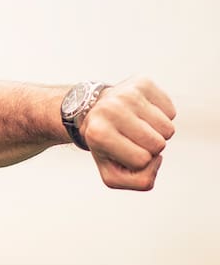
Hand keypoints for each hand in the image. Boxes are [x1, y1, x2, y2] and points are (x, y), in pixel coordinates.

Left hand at [81, 76, 175, 190]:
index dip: (137, 161)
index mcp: (98, 134)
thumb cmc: (106, 145)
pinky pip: (172, 111)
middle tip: (131, 138)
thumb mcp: (112, 173)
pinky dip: (162, 117)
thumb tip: (157, 159)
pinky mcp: (143, 82)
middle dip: (149, 148)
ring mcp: (127, 93)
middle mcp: (110, 110)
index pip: (142, 161)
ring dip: (158, 132)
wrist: (93, 110)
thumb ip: (138, 182)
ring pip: (168, 129)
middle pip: (158, 145)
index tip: (122, 150)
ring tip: (137, 126)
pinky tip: (143, 113)